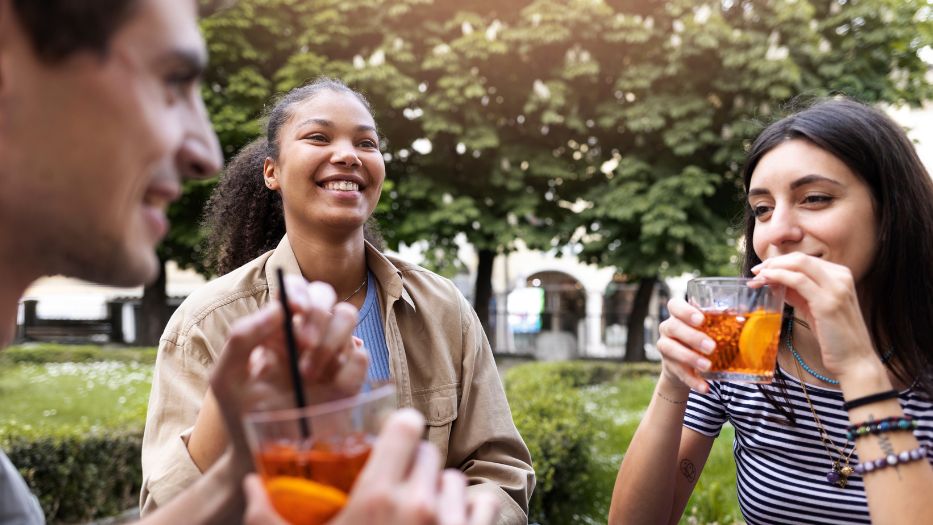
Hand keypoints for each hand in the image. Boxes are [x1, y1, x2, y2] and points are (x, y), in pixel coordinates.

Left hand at [207, 276, 368, 471]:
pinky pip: (362, 357)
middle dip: (317, 314)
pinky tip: (327, 388)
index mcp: (277, 326)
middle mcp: (308, 333)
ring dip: (329, 342)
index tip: (294, 308)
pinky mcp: (351, 377)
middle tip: (302, 343)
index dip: (298, 290)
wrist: (266, 455)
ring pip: (349, 317)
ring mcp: (333, 353)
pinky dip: (346, 369)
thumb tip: (279, 309)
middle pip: (326, 294)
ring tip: (307, 376)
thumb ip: (242, 338)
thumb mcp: (227, 377)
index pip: (295, 288)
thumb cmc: (243, 415)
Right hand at [243, 410, 499, 524]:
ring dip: (439, 490)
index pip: (406, 425)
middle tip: (394, 489)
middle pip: (428, 453)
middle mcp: (418, 505)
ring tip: (419, 513)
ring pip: (454, 480)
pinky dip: (471, 510)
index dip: (398, 430)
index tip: (389, 443)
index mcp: (376, 497)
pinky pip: (485, 505)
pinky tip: (450, 522)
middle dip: (411, 466)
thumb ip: (268, 517)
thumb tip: (251, 484)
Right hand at [656, 297, 714, 392]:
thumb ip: (720, 319)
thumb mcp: (708, 327)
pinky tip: (705, 387)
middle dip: (692, 337)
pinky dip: (692, 381)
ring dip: (690, 358)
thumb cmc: (701, 336)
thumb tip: (744, 310)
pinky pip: (679, 373)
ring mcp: (665, 346)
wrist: (683, 363)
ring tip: (707, 366)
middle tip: (711, 347)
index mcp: (678, 314)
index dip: (685, 311)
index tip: (701, 320)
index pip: (674, 305)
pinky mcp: (669, 366)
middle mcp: (668, 328)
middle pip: (673, 327)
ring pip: (671, 349)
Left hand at [750, 252, 877, 376]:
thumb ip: (797, 292)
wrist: (854, 359)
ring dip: (773, 269)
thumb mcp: (813, 307)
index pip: (804, 260)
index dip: (779, 262)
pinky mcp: (828, 302)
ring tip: (756, 278)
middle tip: (755, 272)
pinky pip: (798, 281)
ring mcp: (837, 288)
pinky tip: (766, 281)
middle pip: (800, 258)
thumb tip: (774, 281)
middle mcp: (841, 277)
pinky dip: (779, 277)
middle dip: (773, 263)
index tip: (761, 270)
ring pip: (798, 264)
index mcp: (840, 275)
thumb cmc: (833, 335)